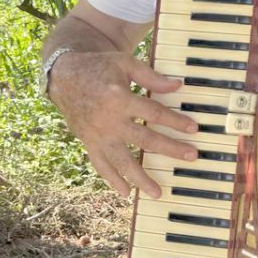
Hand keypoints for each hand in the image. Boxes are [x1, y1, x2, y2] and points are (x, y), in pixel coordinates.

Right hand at [49, 51, 196, 197]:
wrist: (64, 76)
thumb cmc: (98, 68)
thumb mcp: (124, 64)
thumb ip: (150, 77)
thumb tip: (177, 86)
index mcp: (119, 98)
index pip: (154, 113)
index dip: (175, 121)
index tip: (193, 129)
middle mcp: (109, 121)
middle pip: (144, 139)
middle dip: (170, 149)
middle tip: (191, 157)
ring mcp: (98, 135)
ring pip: (122, 161)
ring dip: (140, 178)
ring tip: (157, 192)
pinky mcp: (89, 143)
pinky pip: (101, 165)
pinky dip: (112, 180)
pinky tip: (126, 192)